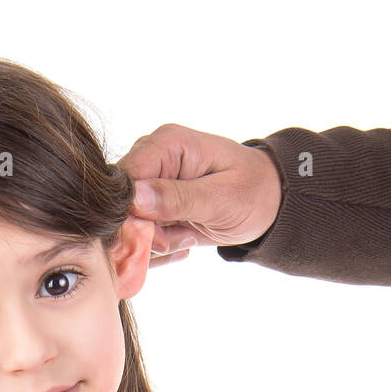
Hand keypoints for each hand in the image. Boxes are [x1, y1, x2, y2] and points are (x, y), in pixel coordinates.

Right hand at [117, 123, 282, 267]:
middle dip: (147, 233)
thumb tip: (133, 200)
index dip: (132, 215)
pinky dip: (159, 247)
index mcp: (166, 144)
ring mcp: (148, 183)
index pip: (124, 181)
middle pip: (121, 206)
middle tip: (183, 239)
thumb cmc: (253, 191)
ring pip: (128, 225)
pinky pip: (138, 234)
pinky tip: (185, 240)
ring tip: (190, 235)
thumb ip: (177, 198)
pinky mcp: (150, 205)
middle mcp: (150, 159)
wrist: (269, 200)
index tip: (160, 238)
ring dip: (156, 242)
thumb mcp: (221, 198)